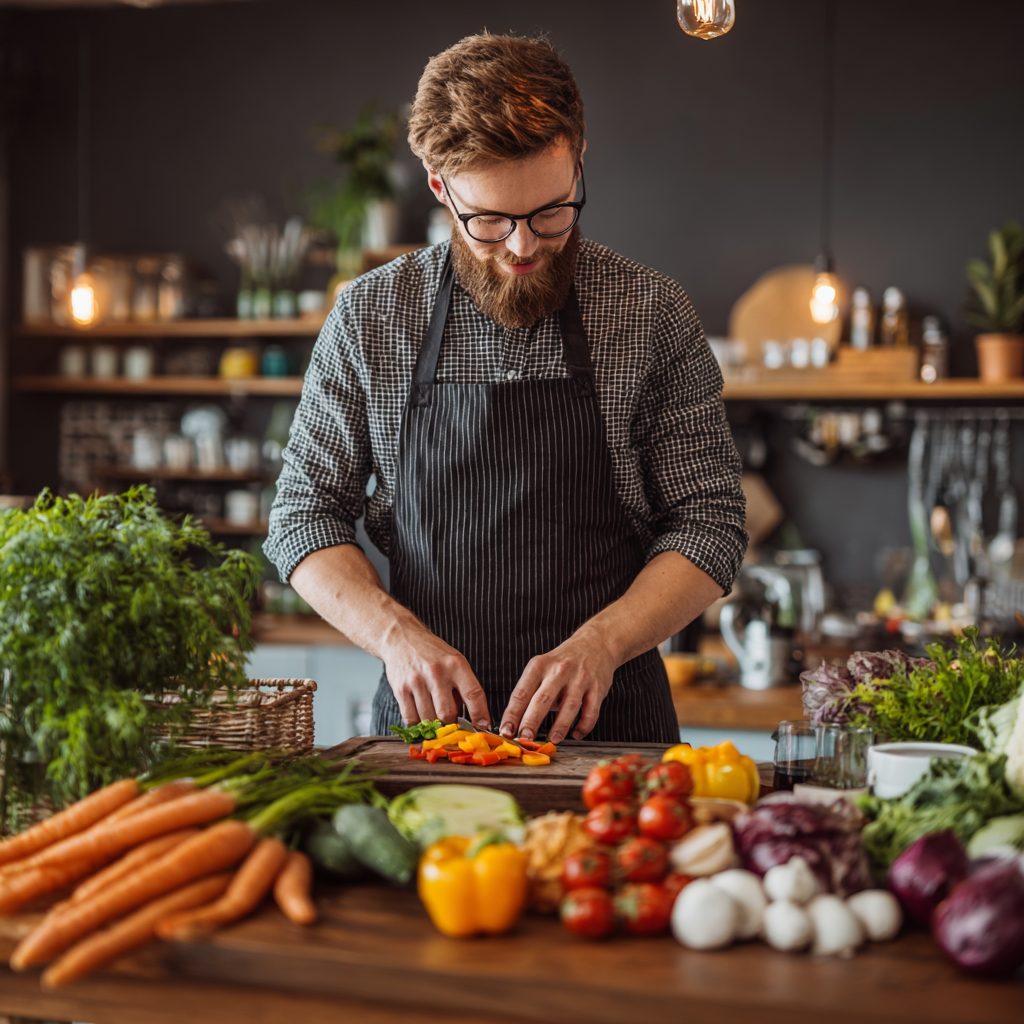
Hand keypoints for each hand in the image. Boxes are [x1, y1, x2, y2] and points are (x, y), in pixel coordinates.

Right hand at [383, 628, 490, 727]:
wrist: (402, 639)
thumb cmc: (432, 653)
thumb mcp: (454, 662)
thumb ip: (461, 688)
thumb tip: (468, 719)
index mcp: (456, 665)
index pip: (473, 694)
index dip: (480, 714)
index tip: (482, 727)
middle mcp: (436, 673)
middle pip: (448, 713)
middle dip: (452, 724)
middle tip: (452, 725)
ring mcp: (417, 682)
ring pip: (429, 719)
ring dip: (434, 726)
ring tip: (435, 718)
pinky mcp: (401, 690)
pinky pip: (411, 719)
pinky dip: (418, 726)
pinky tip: (422, 722)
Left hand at [499, 630, 615, 743]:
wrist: (595, 643)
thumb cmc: (563, 661)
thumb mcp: (543, 667)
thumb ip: (533, 691)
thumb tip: (518, 723)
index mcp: (539, 666)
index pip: (521, 693)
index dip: (512, 714)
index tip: (505, 731)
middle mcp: (559, 671)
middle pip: (542, 699)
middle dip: (531, 722)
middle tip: (524, 738)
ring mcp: (580, 679)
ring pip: (568, 706)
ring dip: (560, 726)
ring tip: (552, 740)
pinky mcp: (598, 688)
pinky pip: (591, 711)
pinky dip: (583, 726)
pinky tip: (576, 734)